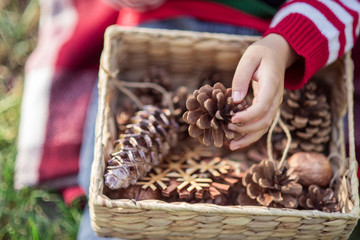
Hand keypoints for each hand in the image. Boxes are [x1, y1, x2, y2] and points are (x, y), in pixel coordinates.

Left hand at [229, 33, 297, 149]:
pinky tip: (237, 140)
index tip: (231, 120)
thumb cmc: (261, 53)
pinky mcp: (268, 107)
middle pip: (265, 121)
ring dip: (248, 138)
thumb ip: (242, 77)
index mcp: (272, 85)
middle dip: (246, 129)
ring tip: (231, 146)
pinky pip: (261, 124)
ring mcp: (274, 104)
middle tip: (227, 129)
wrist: (278, 53)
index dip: (248, 116)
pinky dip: (250, 134)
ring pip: (264, 127)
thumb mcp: (249, 58)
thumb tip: (235, 100)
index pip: (263, 106)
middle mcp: (276, 98)